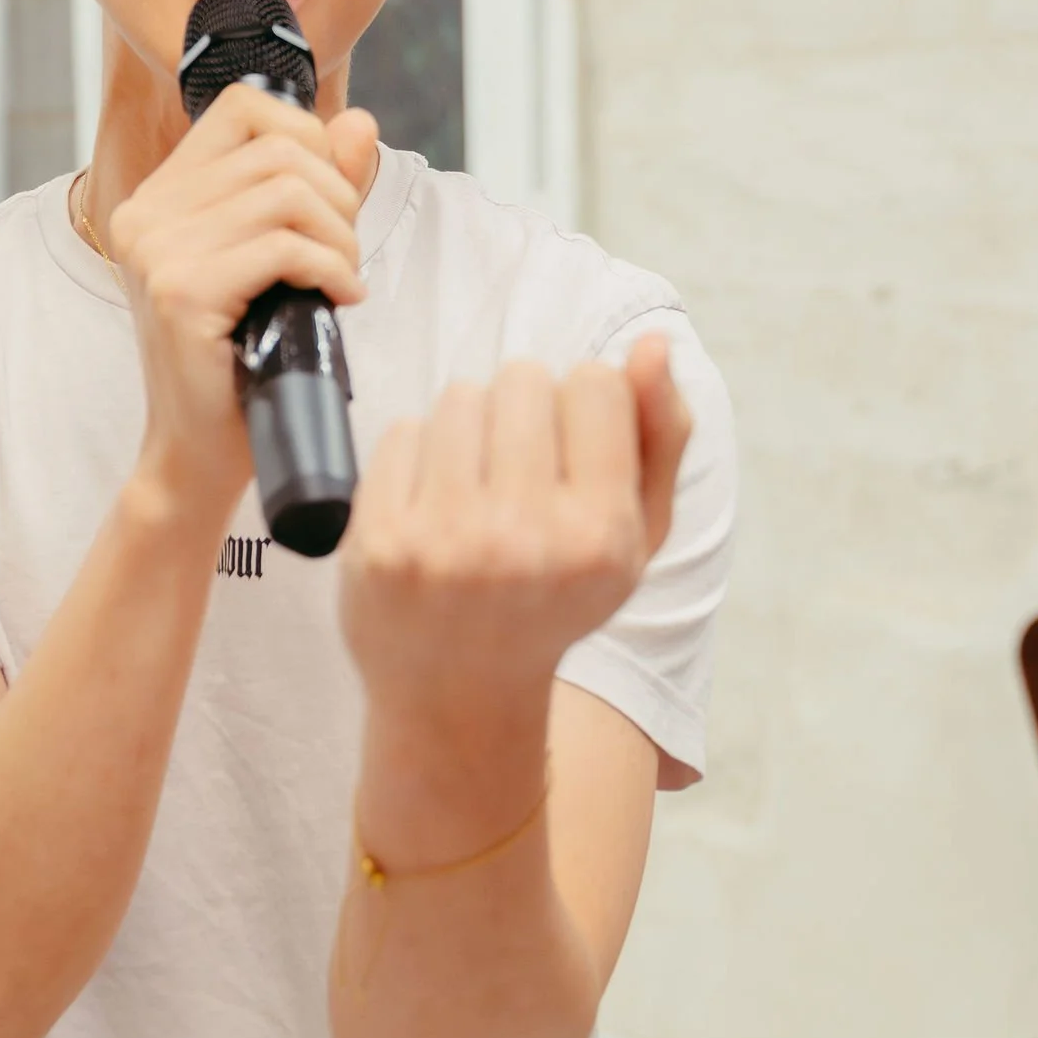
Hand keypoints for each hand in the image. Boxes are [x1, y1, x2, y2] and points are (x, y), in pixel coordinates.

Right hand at [108, 87, 379, 520]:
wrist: (199, 452)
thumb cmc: (242, 358)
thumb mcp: (280, 259)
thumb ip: (318, 185)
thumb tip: (359, 122)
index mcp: (158, 196)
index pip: (242, 107)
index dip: (306, 138)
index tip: (327, 199)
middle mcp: (145, 213)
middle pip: (278, 148)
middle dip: (338, 196)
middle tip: (344, 252)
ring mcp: (157, 251)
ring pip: (287, 193)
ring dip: (340, 236)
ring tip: (343, 278)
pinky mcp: (182, 292)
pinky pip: (285, 247)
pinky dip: (333, 269)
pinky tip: (339, 299)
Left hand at [339, 337, 690, 718]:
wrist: (461, 693)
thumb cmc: (558, 598)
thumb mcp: (636, 536)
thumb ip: (659, 436)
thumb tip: (653, 345)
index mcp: (600, 538)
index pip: (594, 383)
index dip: (584, 408)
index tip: (573, 457)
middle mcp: (523, 539)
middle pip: (523, 378)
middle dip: (523, 413)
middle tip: (518, 476)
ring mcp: (443, 541)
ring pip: (459, 397)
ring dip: (468, 429)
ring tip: (475, 492)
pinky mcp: (378, 542)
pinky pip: (401, 432)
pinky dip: (417, 457)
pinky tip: (431, 509)